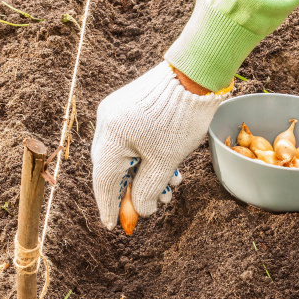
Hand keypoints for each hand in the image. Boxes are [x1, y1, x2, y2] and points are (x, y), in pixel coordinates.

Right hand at [92, 62, 227, 229]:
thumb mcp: (165, 161)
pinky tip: (170, 167)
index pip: (104, 181)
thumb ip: (148, 190)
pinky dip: (147, 157)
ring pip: (126, 155)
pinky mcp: (129, 106)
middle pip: (115, 169)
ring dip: (146, 175)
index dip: (109, 206)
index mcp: (111, 138)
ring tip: (171, 187)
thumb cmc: (181, 118)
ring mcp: (117, 112)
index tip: (113, 225)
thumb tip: (140, 210)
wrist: (194, 73)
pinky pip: (132, 140)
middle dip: (135, 190)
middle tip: (155, 205)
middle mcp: (107, 124)